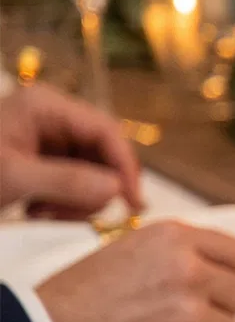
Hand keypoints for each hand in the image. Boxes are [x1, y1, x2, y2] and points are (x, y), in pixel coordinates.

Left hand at [0, 84, 143, 217]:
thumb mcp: (14, 178)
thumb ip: (68, 181)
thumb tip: (117, 189)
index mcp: (46, 106)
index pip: (106, 131)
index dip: (125, 166)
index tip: (133, 203)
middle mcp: (51, 118)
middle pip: (102, 153)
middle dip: (94, 188)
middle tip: (71, 215)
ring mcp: (47, 140)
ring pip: (91, 172)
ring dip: (76, 200)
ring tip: (43, 213)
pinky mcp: (42, 162)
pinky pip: (73, 182)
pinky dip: (64, 203)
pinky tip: (37, 210)